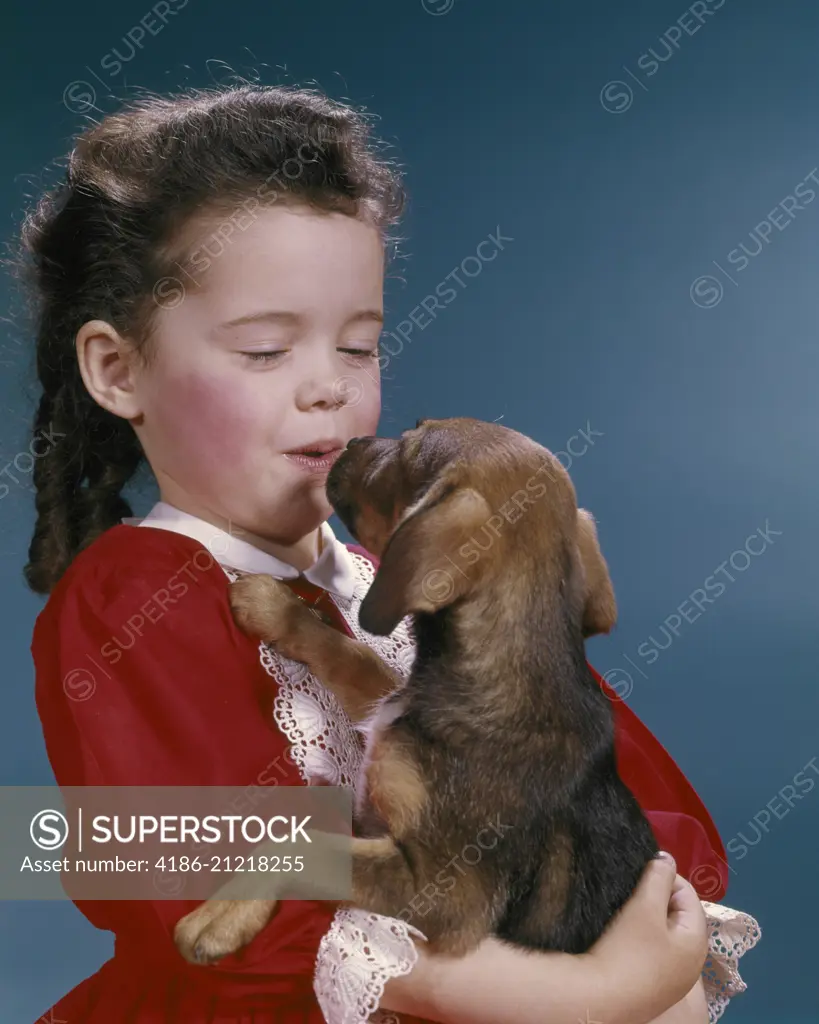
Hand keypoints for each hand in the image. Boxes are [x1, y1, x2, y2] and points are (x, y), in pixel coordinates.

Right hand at [588, 852, 707, 1022]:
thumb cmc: (627, 949)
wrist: (600, 999)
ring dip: (648, 919)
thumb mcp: (644, 905)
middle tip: (631, 893)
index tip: (639, 873)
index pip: (688, 894)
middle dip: (656, 898)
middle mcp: (693, 964)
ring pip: (665, 935)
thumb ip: (658, 877)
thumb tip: (667, 857)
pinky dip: (643, 940)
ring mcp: (674, 981)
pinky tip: (623, 938)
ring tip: (625, 912)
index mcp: (697, 941)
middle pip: (678, 916)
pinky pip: (655, 953)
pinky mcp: (655, 990)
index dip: (664, 876)